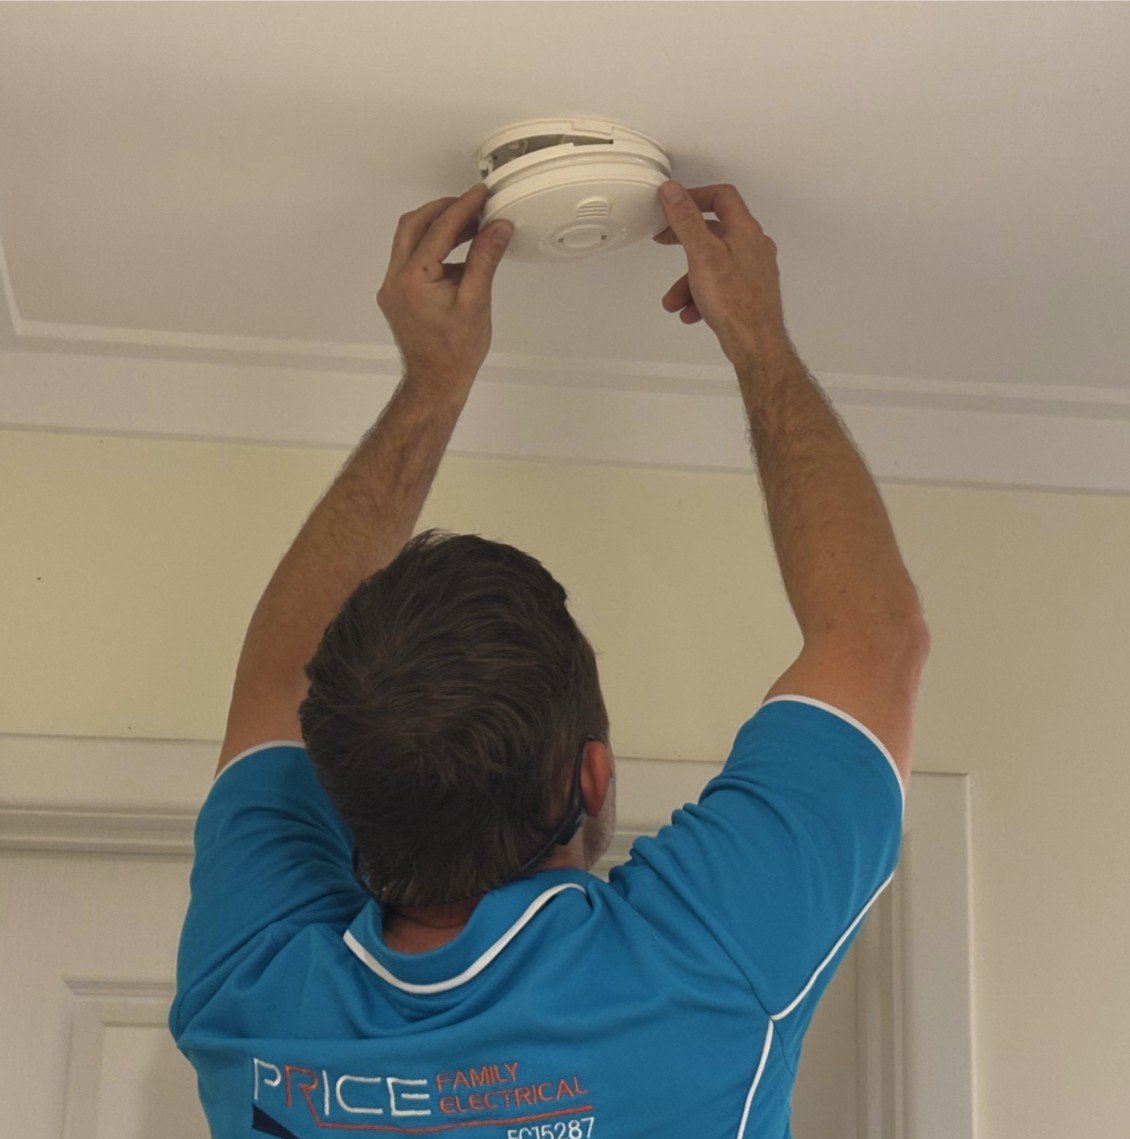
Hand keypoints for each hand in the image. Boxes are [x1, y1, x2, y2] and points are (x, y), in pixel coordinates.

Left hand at [376, 183, 513, 390]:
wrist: (435, 382)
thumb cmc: (454, 353)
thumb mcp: (476, 302)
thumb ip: (484, 259)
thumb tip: (497, 228)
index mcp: (413, 279)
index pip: (438, 229)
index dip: (463, 207)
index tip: (480, 195)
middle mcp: (395, 280)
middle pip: (414, 225)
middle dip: (444, 210)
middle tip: (473, 206)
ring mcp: (393, 287)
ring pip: (409, 240)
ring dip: (438, 228)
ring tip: (471, 228)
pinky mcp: (397, 295)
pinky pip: (411, 258)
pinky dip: (433, 248)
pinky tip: (458, 254)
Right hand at [652, 182, 787, 364]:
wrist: (755, 344)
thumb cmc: (734, 302)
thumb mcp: (702, 255)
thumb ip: (686, 221)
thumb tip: (673, 192)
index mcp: (745, 231)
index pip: (722, 197)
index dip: (695, 196)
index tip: (674, 204)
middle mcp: (753, 247)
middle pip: (714, 232)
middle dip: (685, 240)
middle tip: (665, 240)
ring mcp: (753, 271)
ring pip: (713, 265)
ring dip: (688, 280)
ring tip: (673, 300)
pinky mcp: (749, 293)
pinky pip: (720, 287)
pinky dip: (701, 296)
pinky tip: (691, 312)